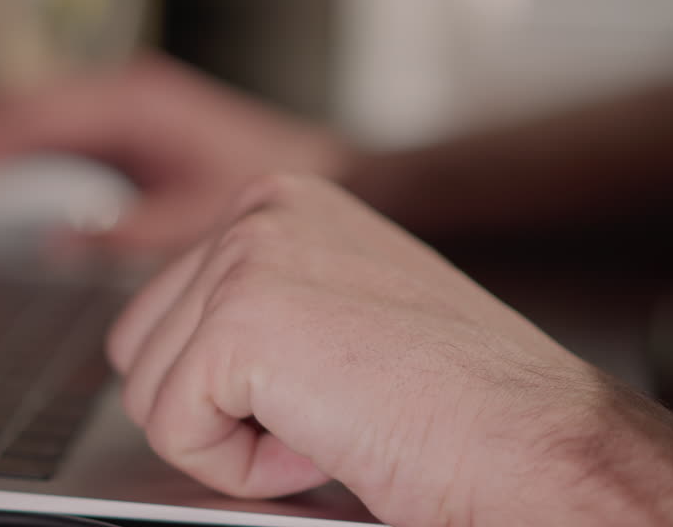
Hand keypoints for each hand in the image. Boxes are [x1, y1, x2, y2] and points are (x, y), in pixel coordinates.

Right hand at [0, 55, 348, 257]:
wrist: (326, 177)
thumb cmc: (269, 188)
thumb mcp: (197, 220)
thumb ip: (129, 231)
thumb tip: (58, 242)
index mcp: (133, 103)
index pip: (26, 119)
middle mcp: (121, 94)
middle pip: (12, 110)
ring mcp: (121, 106)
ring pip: (25, 119)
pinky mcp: (125, 126)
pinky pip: (48, 135)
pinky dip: (7, 158)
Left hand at [106, 173, 672, 525]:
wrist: (531, 439)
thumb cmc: (462, 396)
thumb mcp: (345, 310)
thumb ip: (265, 303)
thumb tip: (186, 341)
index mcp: (281, 203)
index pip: (167, 306)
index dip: (228, 383)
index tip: (317, 388)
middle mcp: (258, 212)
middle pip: (141, 345)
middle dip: (216, 405)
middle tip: (324, 411)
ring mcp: (245, 260)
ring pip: (148, 392)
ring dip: (233, 437)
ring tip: (332, 421)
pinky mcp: (238, 324)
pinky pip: (172, 430)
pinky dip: (241, 469)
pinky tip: (324, 441)